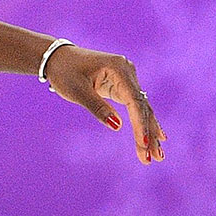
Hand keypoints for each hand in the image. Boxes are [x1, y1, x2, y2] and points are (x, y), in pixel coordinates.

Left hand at [44, 46, 166, 163]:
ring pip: (142, 108)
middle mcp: (128, 71)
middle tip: (156, 158)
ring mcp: (127, 78)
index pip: (134, 101)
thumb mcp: (77, 91)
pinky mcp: (123, 85)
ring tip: (157, 155)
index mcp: (118, 68)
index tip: (143, 143)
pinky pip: (135, 107)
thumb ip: (97, 108)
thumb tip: (118, 126)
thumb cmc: (65, 72)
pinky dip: (141, 123)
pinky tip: (154, 138)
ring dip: (149, 131)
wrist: (58, 58)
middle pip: (142, 106)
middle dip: (149, 133)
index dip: (140, 124)